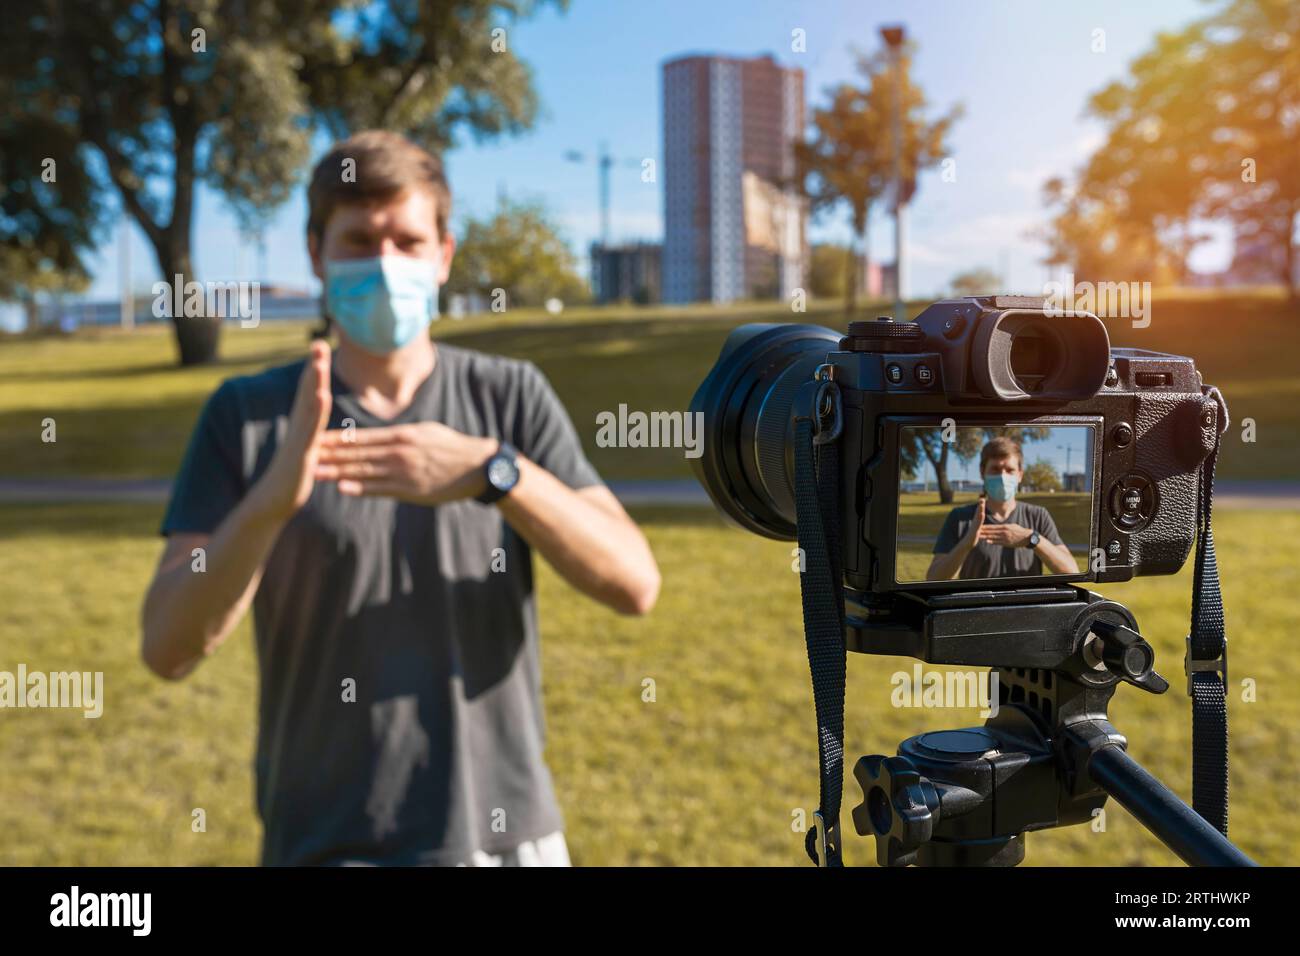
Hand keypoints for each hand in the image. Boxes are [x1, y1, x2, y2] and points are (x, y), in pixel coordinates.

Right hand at [249, 341, 331, 522]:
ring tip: (320, 362)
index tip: (321, 346)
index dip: (315, 369)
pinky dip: (316, 411)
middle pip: (307, 391)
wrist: (273, 502)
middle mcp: (299, 426)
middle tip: (319, 342)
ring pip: (308, 405)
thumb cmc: (291, 477)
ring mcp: (299, 438)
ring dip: (314, 382)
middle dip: (314, 366)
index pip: (310, 391)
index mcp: (303, 425)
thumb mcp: (306, 450)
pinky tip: (322, 395)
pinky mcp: (301, 452)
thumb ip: (311, 434)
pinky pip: (310, 428)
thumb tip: (317, 424)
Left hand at [314, 422, 497, 504]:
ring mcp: (404, 472)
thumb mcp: (426, 432)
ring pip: (365, 471)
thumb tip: (380, 437)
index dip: (336, 438)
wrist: (478, 467)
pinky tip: (343, 489)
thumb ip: (400, 435)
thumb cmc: (452, 448)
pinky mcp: (412, 490)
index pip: (361, 436)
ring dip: (338, 472)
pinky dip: (361, 489)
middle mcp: (399, 452)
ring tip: (316, 472)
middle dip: (329, 454)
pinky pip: (381, 490)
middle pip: (357, 453)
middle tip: (305, 454)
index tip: (315, 437)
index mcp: (401, 435)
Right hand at [960, 496, 985, 549]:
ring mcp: (974, 527)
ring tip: (982, 504)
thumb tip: (978, 525)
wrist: (966, 545)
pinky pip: (978, 523)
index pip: (979, 514)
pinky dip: (980, 519)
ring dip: (980, 510)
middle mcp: (974, 524)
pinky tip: (982, 514)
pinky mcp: (974, 531)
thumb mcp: (975, 532)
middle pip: (978, 513)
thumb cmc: (971, 539)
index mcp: (976, 523)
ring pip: (978, 517)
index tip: (982, 499)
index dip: (980, 507)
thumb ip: (977, 527)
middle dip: (980, 506)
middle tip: (982, 498)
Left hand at [978, 522, 1032, 547]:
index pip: (993, 527)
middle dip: (984, 531)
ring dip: (986, 537)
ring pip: (994, 537)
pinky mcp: (1008, 543)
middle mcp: (1004, 532)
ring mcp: (1006, 537)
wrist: (1028, 537)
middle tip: (976, 531)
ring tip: (979, 536)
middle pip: (992, 531)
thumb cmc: (1019, 531)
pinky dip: (993, 542)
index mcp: (1005, 527)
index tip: (979, 526)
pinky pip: (999, 542)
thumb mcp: (1012, 526)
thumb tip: (998, 527)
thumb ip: (1004, 527)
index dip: (985, 527)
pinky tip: (987, 541)